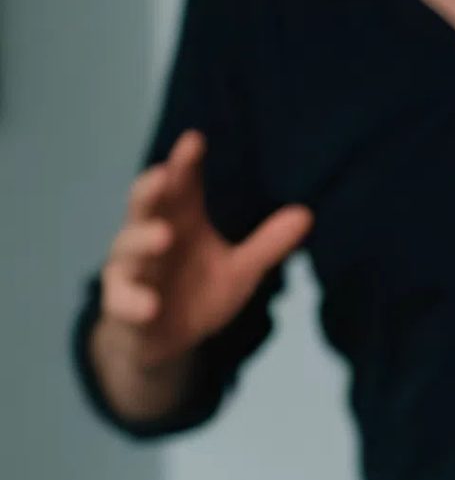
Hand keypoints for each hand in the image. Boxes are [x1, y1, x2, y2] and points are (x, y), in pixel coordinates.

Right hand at [93, 130, 312, 391]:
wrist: (166, 340)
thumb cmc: (198, 293)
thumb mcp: (240, 270)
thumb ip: (268, 244)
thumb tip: (307, 214)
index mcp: (180, 220)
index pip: (180, 184)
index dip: (185, 163)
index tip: (195, 139)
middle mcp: (149, 236)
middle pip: (145, 205)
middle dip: (151, 189)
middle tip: (164, 175)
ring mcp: (133, 269)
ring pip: (129, 247)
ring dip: (144, 240)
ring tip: (164, 236)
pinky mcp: (122, 303)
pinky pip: (123, 299)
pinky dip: (135, 301)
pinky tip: (150, 305)